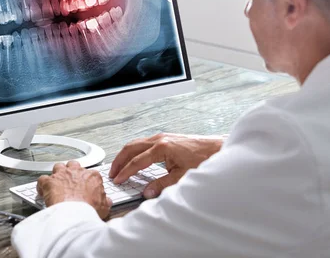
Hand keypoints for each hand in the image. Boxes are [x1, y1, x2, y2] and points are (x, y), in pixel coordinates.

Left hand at [37, 161, 112, 218]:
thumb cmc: (88, 210)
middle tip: (71, 181)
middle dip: (71, 172)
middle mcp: (77, 172)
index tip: (84, 186)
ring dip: (57, 174)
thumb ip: (105, 201)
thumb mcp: (104, 207)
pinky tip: (42, 190)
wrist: (75, 214)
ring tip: (57, 183)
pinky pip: (42, 179)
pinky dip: (41, 185)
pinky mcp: (49, 182)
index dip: (86, 180)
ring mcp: (62, 175)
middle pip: (73, 165)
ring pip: (58, 167)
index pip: (90, 174)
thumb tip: (107, 201)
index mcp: (92, 176)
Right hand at [109, 133, 223, 198]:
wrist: (217, 148)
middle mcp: (159, 139)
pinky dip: (135, 151)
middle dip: (119, 160)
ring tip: (119, 166)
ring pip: (136, 143)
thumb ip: (162, 185)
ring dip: (126, 154)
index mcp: (162, 148)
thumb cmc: (203, 159)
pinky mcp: (166, 137)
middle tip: (112, 172)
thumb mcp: (182, 176)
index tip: (118, 180)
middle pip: (131, 148)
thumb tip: (147, 192)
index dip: (126, 172)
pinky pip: (143, 142)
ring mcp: (162, 136)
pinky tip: (134, 158)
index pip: (137, 161)